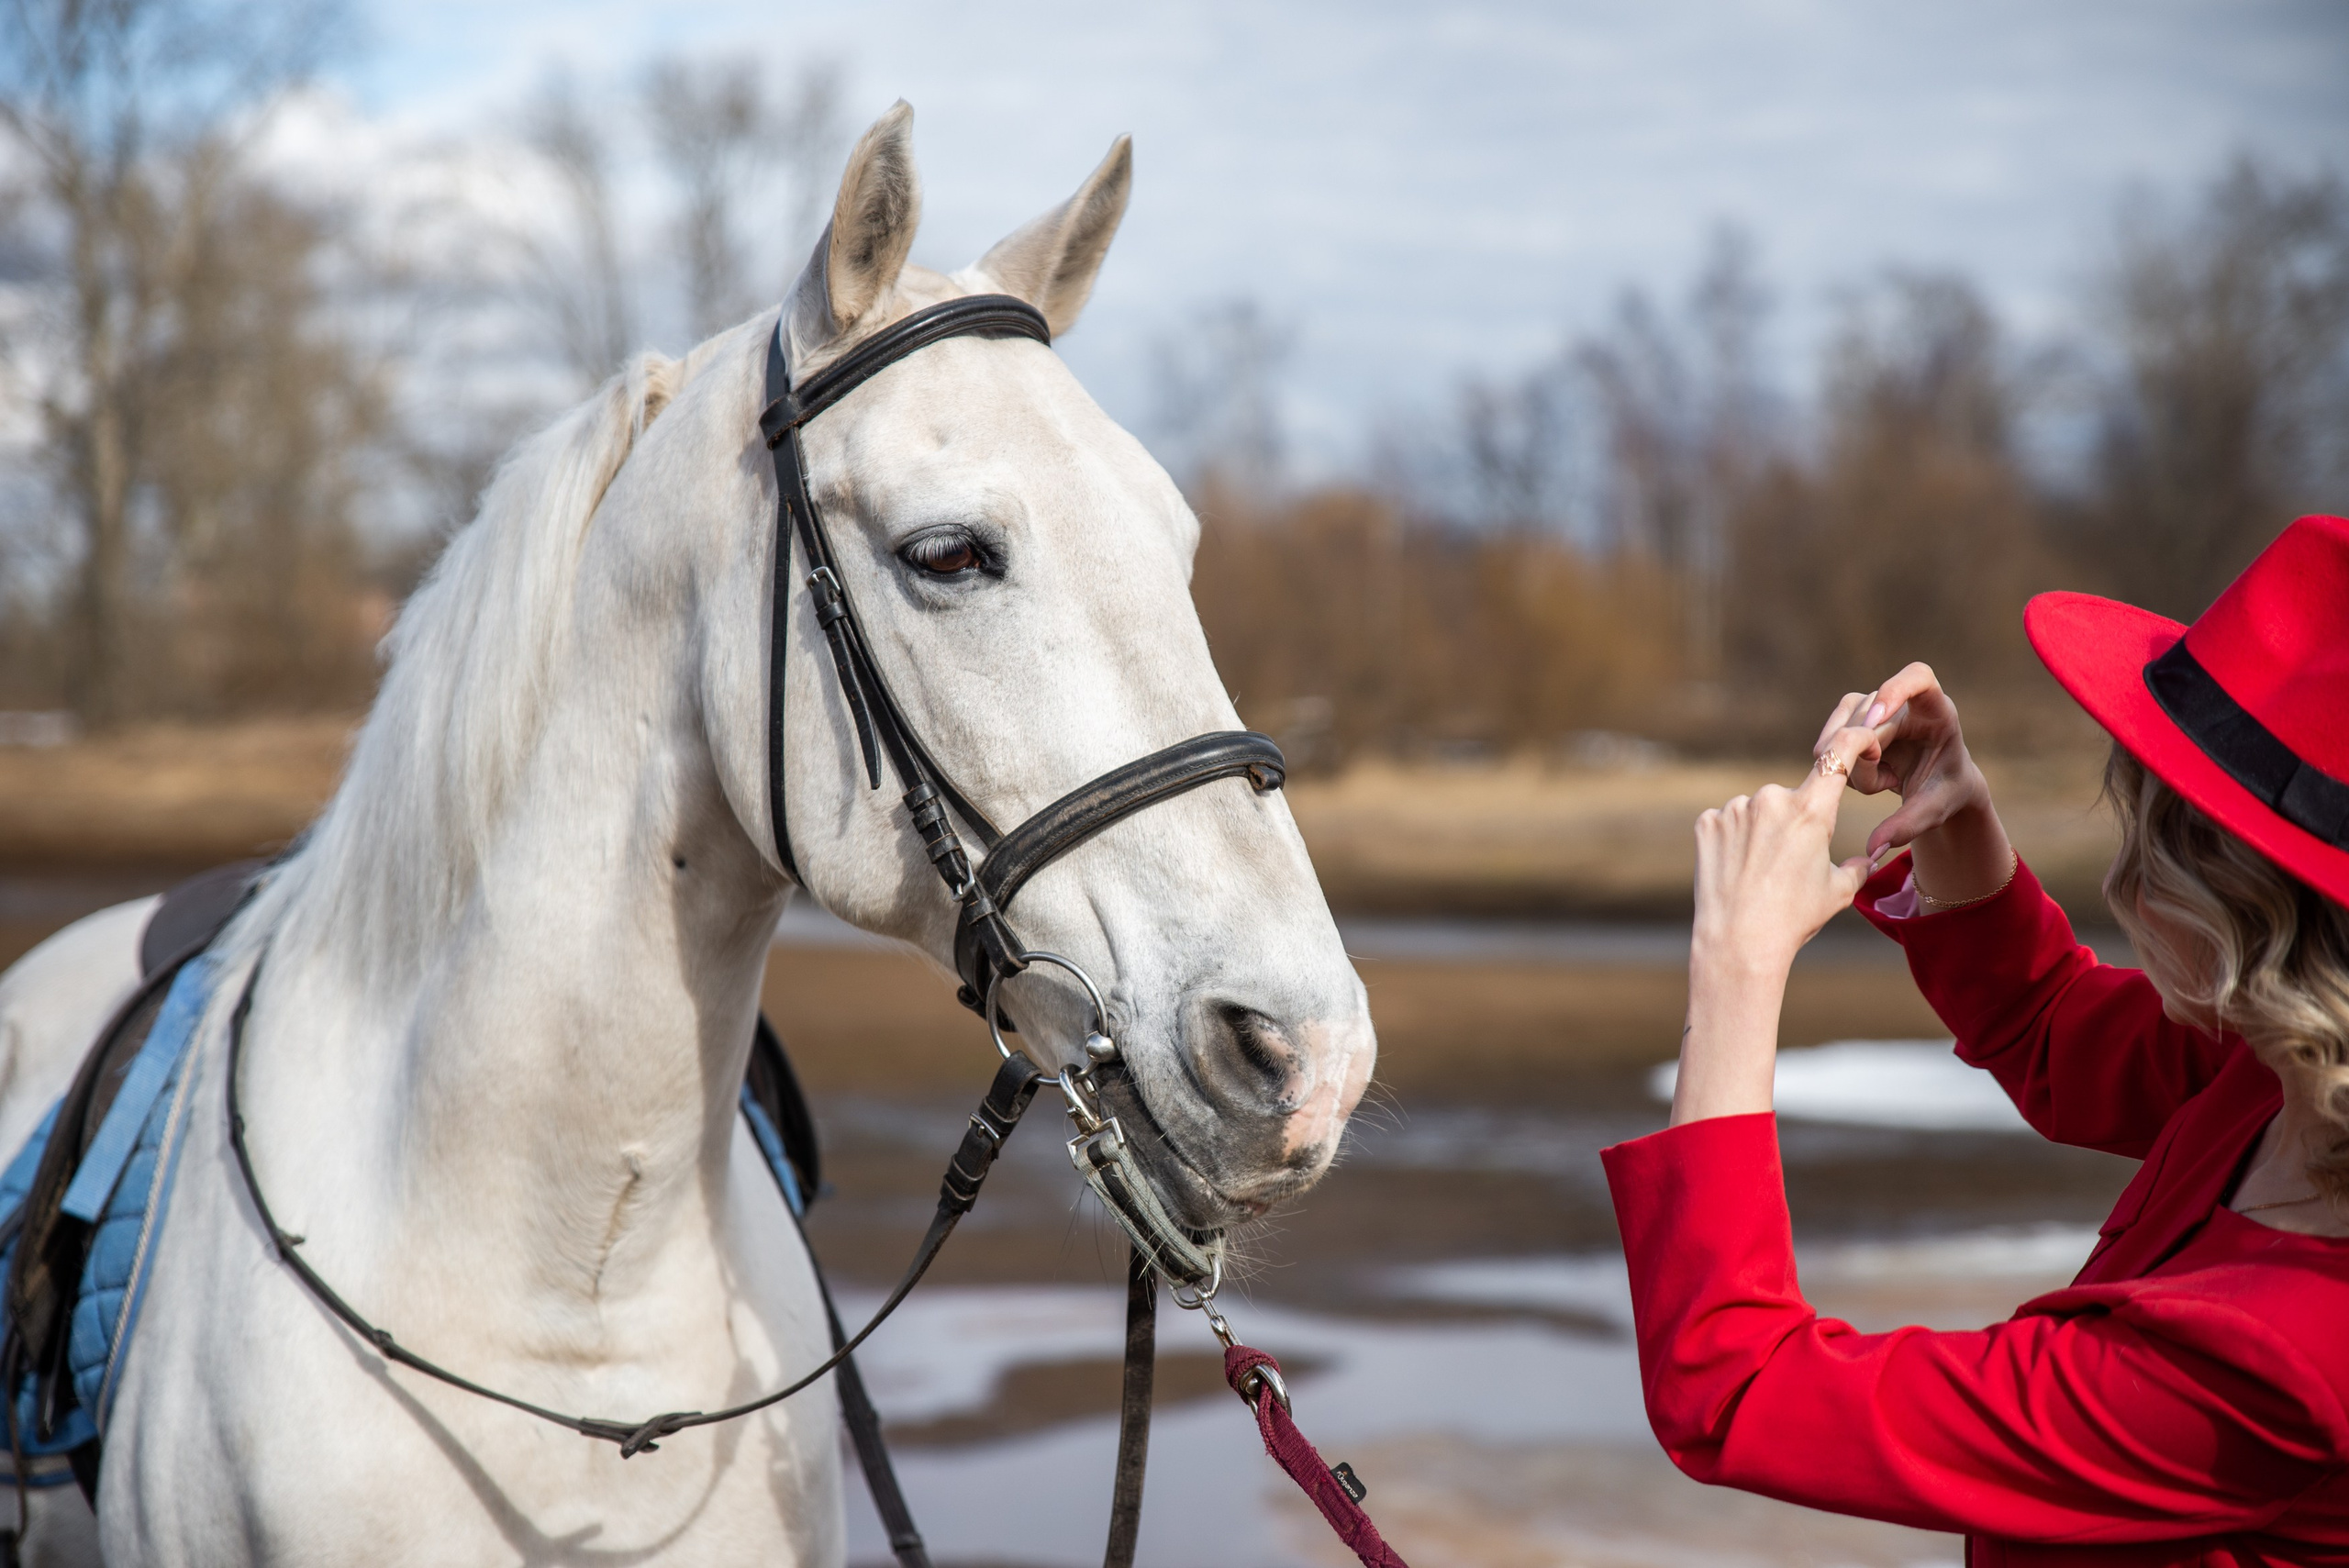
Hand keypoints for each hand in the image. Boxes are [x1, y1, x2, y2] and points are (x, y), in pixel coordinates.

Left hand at [1694, 722, 1877, 974]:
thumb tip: (1871, 857)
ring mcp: (1734, 809)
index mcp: (1811, 811)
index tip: (1865, 737)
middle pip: (1792, 798)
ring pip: (1756, 811)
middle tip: (1790, 864)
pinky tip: (1735, 869)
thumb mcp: (1838, 892)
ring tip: (1759, 873)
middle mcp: (1771, 799)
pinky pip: (1726, 822)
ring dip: (1761, 831)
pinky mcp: (1707, 823)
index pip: (1840, 755)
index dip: (1856, 739)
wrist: (1740, 941)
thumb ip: (1858, 866)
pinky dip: (1733, 840)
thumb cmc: (1795, 917)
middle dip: (1794, 822)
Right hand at [1814, 663, 2012, 903]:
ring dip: (1853, 764)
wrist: (1936, 789)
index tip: (1879, 716)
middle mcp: (1905, 702)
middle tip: (1884, 784)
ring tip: (1882, 784)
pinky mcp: (1853, 720)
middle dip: (1865, 754)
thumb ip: (1906, 827)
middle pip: (1869, 714)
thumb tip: (1872, 849)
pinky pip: (1831, 739)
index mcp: (1938, 711)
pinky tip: (1869, 779)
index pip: (1918, 678)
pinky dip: (1843, 765)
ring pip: (1843, 726)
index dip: (1895, 689)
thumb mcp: (1933, 812)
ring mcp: (1875, 707)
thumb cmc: (1944, 793)